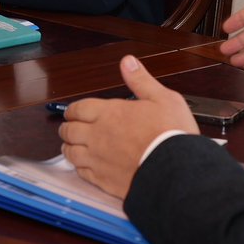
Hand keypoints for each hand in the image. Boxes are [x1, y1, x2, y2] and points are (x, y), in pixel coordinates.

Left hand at [59, 55, 198, 198]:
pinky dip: (79, 168)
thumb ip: (141, 80)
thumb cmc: (171, 135)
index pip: (78, 108)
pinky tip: (84, 167)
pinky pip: (82, 173)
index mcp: (109, 113)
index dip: (73, 110)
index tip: (72, 112)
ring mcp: (98, 159)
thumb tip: (128, 62)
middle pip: (69, 131)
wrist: (176, 170)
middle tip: (69, 128)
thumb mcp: (163, 98)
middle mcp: (98, 135)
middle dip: (67, 128)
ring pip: (71, 153)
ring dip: (69, 148)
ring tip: (71, 147)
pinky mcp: (103, 181)